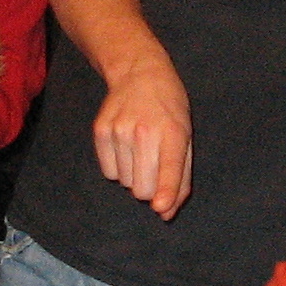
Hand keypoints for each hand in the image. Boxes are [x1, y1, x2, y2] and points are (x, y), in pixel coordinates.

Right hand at [91, 53, 192, 218]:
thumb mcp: (185, 138)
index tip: (160, 208)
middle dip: (150, 189)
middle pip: (142, 188)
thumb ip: (180, 178)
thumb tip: (166, 213)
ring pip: (124, 183)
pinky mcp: (100, 131)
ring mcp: (119, 131)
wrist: (139, 73)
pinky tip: (125, 146)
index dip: (164, 192)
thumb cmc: (169, 109)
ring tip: (139, 150)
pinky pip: (108, 172)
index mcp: (173, 132)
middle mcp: (144, 131)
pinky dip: (118, 167)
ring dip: (133, 175)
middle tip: (154, 167)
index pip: (169, 168)